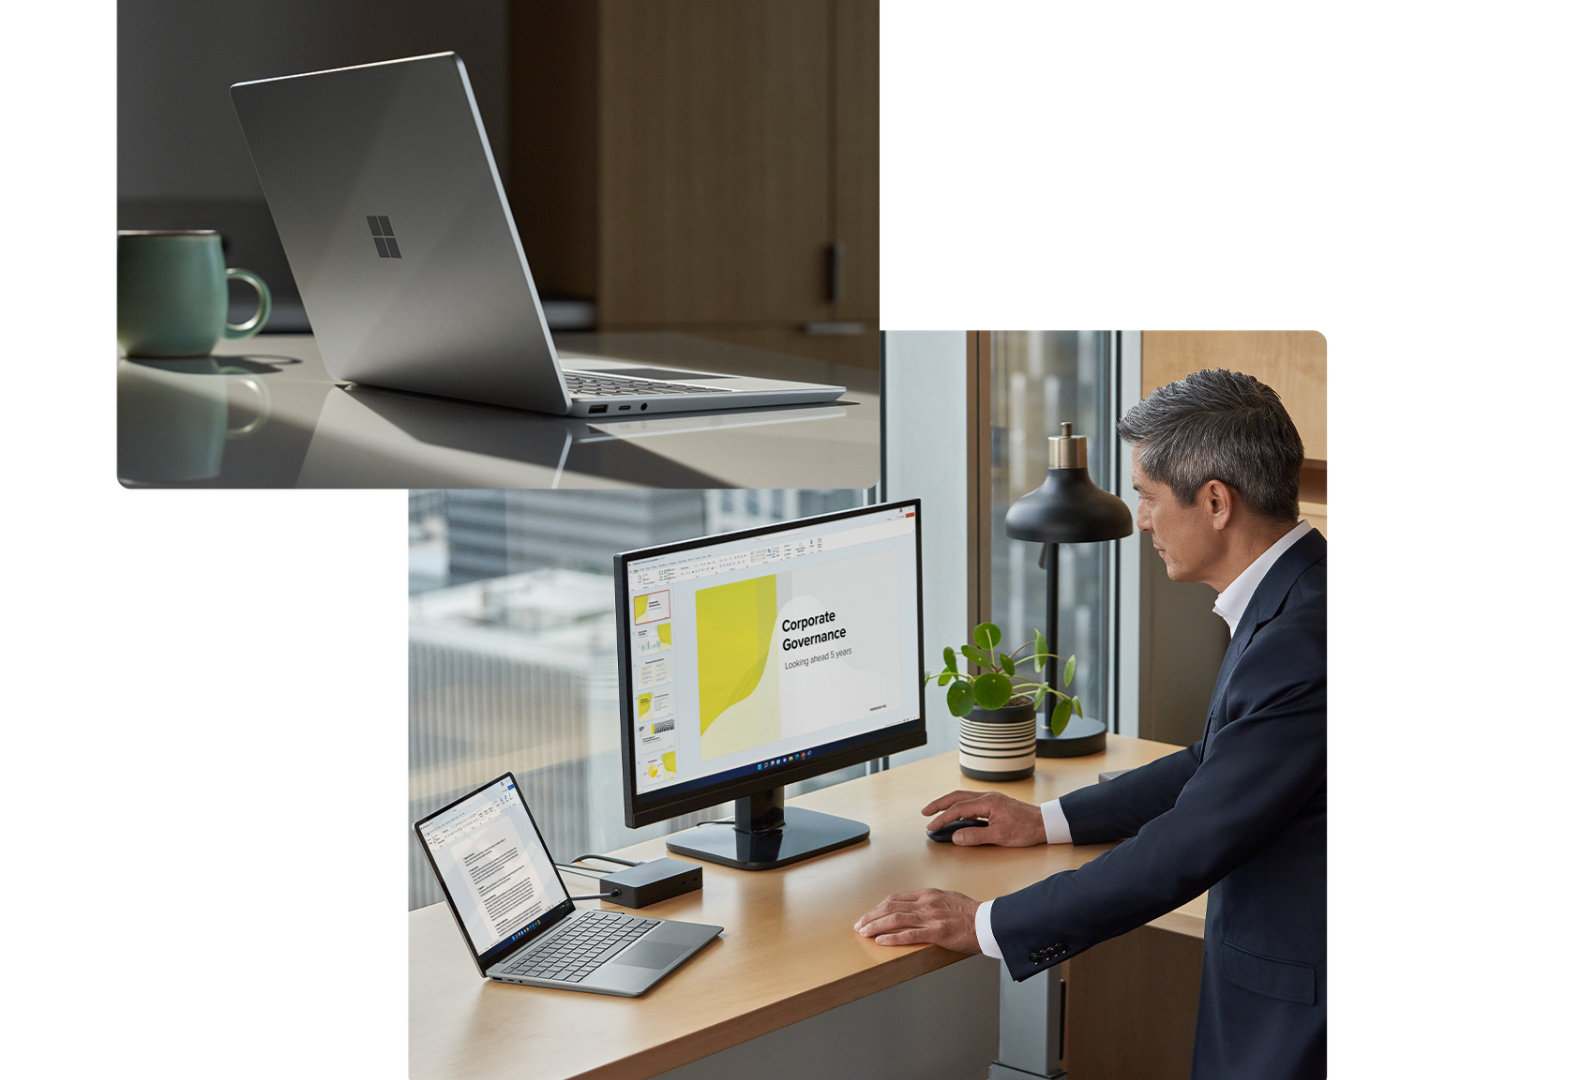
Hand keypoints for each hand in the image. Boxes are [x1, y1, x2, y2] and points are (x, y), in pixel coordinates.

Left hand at [854, 888, 980, 951]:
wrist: (990, 923)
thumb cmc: (972, 914)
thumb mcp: (948, 899)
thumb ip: (931, 902)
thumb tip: (915, 908)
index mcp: (928, 894)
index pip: (896, 898)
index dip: (879, 907)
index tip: (869, 914)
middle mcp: (926, 902)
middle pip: (890, 906)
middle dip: (872, 916)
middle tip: (860, 925)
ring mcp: (931, 916)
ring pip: (895, 919)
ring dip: (876, 925)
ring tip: (864, 932)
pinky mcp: (936, 931)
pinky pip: (909, 934)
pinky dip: (892, 937)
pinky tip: (881, 940)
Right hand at [922, 789, 1045, 846]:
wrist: (1045, 823)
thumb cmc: (1026, 829)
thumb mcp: (1000, 836)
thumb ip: (976, 836)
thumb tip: (956, 837)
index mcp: (987, 802)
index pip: (958, 809)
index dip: (942, 818)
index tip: (931, 826)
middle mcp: (987, 797)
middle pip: (957, 797)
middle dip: (939, 804)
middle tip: (925, 812)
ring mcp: (991, 799)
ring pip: (963, 798)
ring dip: (948, 804)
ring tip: (936, 812)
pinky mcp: (995, 803)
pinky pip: (971, 802)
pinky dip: (959, 806)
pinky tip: (956, 814)